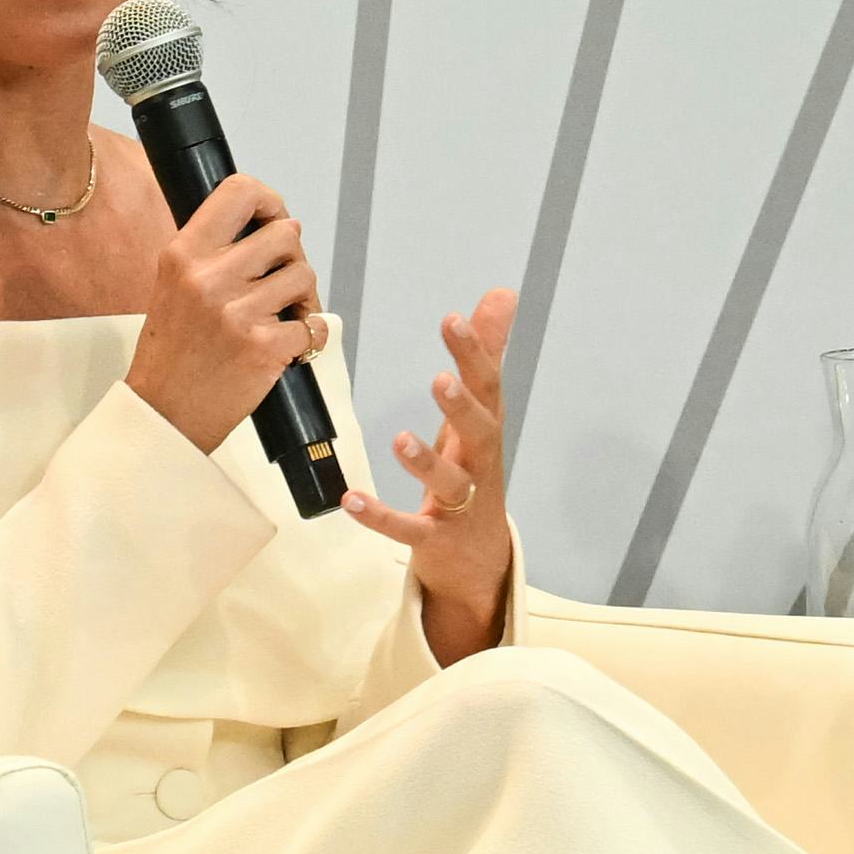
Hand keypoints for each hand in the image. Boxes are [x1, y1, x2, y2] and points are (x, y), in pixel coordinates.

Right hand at [123, 174, 330, 452]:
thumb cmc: (172, 353)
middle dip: (293, 256)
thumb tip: (271, 225)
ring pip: (304, 276)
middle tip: (282, 277)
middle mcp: (209, 278)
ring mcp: (238, 313)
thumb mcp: (173, 285)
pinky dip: (309, 335)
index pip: (239, 192)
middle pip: (286, 234)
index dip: (270, 201)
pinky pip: (313, 325)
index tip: (275, 218)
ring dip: (303, 296)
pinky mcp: (264, 347)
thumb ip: (212, 252)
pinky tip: (287, 343)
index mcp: (183, 255)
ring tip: (283, 314)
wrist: (165, 413)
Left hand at [343, 290, 517, 666]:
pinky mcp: (436, 539)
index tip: (452, 319)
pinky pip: (409, 529)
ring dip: (425, 462)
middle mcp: (478, 465)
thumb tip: (502, 294)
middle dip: (462, 407)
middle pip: (481, 433)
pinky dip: (382, 516)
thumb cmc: (473, 472)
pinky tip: (351, 499)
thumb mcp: (478, 413)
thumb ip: (486, 354)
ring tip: (399, 440)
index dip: (473, 353)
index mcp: (484, 431)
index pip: (486, 387)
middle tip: (440, 379)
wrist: (480, 559)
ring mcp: (460, 506)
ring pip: (449, 484)